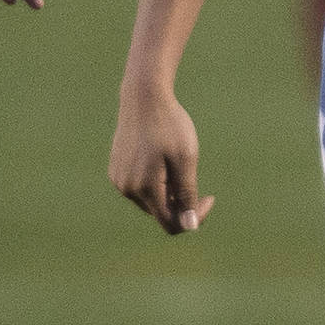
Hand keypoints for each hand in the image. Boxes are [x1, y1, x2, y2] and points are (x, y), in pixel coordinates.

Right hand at [109, 87, 214, 233]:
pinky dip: (153, 181)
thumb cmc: (169, 126)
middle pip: (160, 212)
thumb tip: (189, 227)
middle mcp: (127, 189)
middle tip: (192, 173)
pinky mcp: (116, 170)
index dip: (194, 218)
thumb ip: (186, 194)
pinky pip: (139, 187)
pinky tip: (159, 157)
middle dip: (180, 201)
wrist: (144, 97)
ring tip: (173, 162)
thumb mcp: (186, 159)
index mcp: (145, 188)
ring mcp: (119, 180)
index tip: (209, 196)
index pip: (172, 224)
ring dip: (167, 191)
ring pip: (150, 201)